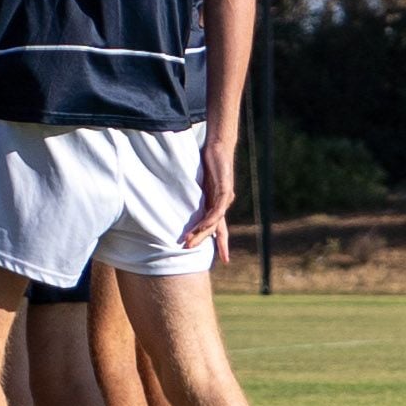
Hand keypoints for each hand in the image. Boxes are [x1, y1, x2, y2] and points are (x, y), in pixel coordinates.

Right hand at [181, 140, 236, 255]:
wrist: (219, 145)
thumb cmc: (209, 159)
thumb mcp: (200, 179)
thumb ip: (195, 191)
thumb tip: (180, 196)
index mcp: (217, 202)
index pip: (219, 227)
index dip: (221, 243)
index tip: (224, 259)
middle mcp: (223, 203)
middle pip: (215, 228)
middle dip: (204, 241)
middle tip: (191, 251)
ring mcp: (224, 197)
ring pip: (214, 222)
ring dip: (201, 233)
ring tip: (188, 242)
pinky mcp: (224, 189)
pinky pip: (217, 209)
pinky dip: (210, 219)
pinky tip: (204, 226)